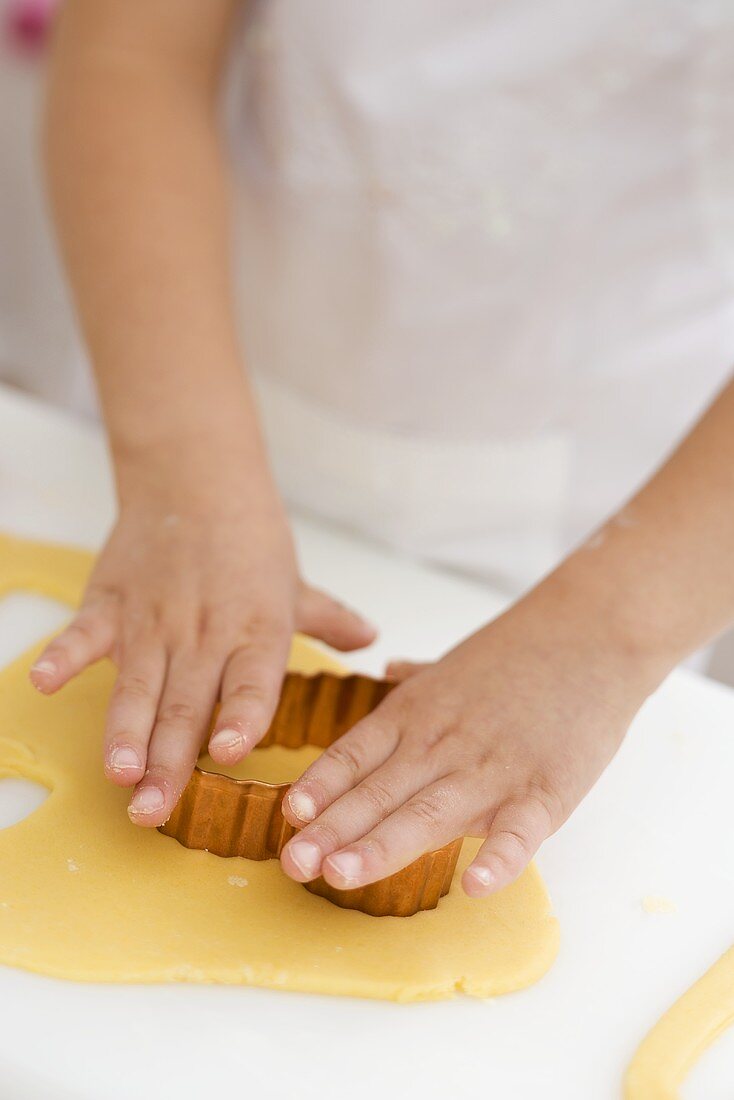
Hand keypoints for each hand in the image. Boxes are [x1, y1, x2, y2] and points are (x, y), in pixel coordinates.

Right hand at [29, 445, 375, 825]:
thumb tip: (372, 640)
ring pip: (138, 685)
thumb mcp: (294, 584)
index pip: (252, 681)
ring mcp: (154, 620)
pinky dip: (63, 656)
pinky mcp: (110, 604)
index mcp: (255, 631)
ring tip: (119, 774)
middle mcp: (205, 633)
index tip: (231, 752)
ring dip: (125, 731)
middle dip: (169, 762)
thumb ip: (328, 619)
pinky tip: (44, 682)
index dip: (241, 716)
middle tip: (155, 810)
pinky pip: (83, 634)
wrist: (195, 479)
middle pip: (186, 704)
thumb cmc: (249, 539)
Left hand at [280, 575, 665, 896]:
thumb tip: (388, 669)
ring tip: (340, 874)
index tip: (289, 815)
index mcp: (416, 714)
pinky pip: (519, 829)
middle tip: (293, 863)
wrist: (593, 632)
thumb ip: (417, 679)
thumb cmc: (520, 653)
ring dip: (382, 846)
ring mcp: (493, 766)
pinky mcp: (547, 787)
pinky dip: (499, 857)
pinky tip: (476, 885)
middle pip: (379, 790)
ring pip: (429, 813)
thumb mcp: (453, 663)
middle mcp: (443, 742)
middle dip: (333, 830)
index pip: (355, 755)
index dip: (321, 787)